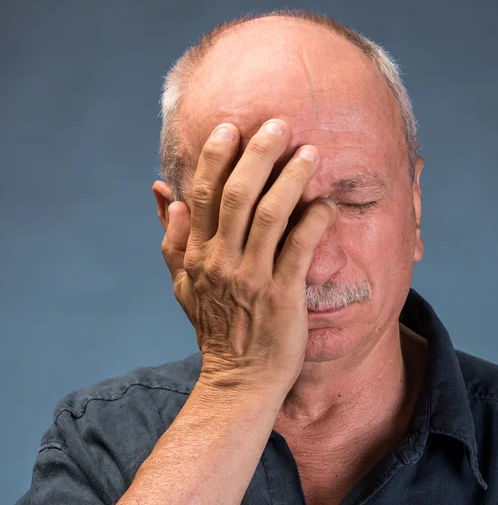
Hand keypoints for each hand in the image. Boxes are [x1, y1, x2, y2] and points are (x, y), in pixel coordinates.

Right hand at [160, 119, 336, 393]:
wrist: (239, 379)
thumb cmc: (215, 328)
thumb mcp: (182, 285)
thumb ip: (172, 239)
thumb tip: (164, 195)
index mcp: (197, 255)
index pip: (203, 196)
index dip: (216, 158)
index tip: (231, 128)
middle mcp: (221, 262)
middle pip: (237, 196)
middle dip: (257, 155)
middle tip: (279, 125)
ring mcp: (252, 279)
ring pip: (270, 216)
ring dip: (291, 180)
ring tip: (310, 152)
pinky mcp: (283, 296)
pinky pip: (300, 249)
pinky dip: (314, 222)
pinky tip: (327, 204)